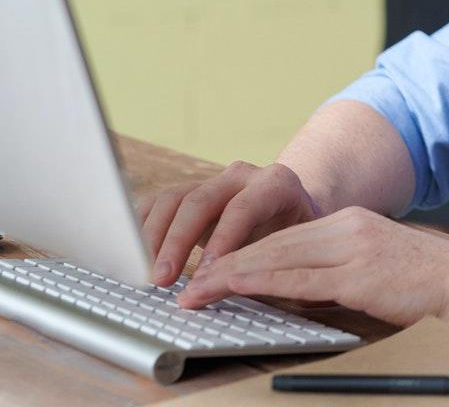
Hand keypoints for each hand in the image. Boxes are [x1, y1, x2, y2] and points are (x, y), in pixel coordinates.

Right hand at [137, 162, 322, 286]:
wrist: (290, 211)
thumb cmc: (293, 237)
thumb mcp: (292, 249)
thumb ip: (264, 266)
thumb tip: (227, 293)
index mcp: (275, 185)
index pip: (243, 208)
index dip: (222, 239)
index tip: (204, 273)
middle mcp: (241, 176)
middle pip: (200, 201)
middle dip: (177, 242)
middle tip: (162, 280)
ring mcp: (211, 181)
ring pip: (172, 200)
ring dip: (152, 239)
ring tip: (146, 275)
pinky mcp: (187, 192)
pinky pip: (156, 205)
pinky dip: (140, 230)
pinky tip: (134, 257)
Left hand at [178, 207, 448, 327]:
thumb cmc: (429, 283)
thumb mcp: (375, 268)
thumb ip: (334, 273)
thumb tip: (291, 292)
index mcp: (350, 224)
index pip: (282, 237)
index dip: (240, 254)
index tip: (207, 270)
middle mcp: (348, 228)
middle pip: (272, 244)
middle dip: (223, 263)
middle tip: (184, 282)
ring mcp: (354, 249)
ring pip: (277, 258)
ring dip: (229, 275)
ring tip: (194, 291)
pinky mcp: (360, 274)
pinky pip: (298, 279)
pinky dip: (259, 283)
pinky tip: (233, 289)